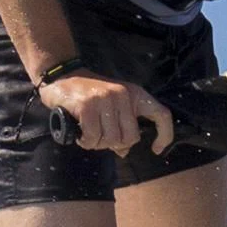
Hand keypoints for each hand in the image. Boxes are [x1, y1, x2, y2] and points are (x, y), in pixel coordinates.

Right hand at [38, 69, 174, 155]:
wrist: (61, 75)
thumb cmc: (89, 95)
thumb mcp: (112, 107)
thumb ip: (122, 127)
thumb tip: (124, 151)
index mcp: (136, 94)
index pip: (162, 115)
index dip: (165, 135)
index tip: (156, 150)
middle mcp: (124, 95)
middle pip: (130, 138)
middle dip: (114, 144)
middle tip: (100, 138)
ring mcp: (106, 99)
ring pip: (111, 140)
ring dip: (97, 144)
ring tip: (88, 134)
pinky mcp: (88, 105)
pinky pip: (93, 137)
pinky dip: (86, 142)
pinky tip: (80, 135)